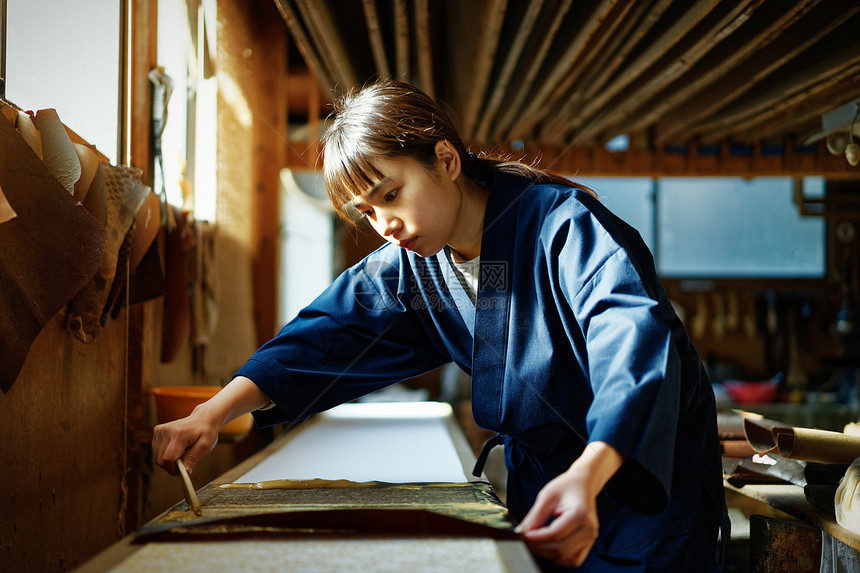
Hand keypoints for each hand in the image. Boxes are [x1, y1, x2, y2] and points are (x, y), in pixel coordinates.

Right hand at [152, 408, 219, 475]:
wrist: (203, 418)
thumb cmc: (206, 432)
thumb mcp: (204, 447)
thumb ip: (192, 460)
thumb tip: (185, 474)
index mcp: (178, 434)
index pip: (168, 459)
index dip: (174, 469)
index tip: (183, 472)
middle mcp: (166, 430)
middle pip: (160, 460)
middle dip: (171, 467)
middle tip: (184, 464)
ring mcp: (160, 430)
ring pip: (156, 458)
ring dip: (168, 461)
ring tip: (182, 454)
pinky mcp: (157, 431)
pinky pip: (156, 452)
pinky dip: (165, 455)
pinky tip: (176, 449)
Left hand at [516, 441, 624, 566]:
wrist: (583, 483)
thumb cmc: (566, 486)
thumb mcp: (547, 496)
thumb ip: (535, 516)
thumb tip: (522, 532)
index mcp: (580, 514)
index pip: (555, 534)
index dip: (537, 537)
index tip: (522, 535)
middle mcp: (588, 529)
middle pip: (560, 548)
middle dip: (539, 546)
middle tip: (524, 538)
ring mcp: (590, 537)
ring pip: (566, 557)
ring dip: (547, 552)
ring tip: (534, 541)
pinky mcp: (589, 542)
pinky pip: (574, 559)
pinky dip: (560, 557)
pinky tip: (548, 546)